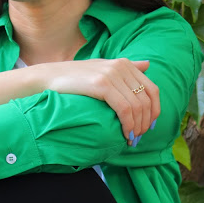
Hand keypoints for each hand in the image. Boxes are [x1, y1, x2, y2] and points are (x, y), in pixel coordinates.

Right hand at [38, 58, 159, 143]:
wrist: (49, 77)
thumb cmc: (75, 77)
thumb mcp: (102, 68)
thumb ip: (126, 67)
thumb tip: (148, 64)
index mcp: (124, 63)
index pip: (152, 89)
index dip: (154, 110)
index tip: (149, 126)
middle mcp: (121, 67)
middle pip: (146, 100)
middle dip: (146, 122)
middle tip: (138, 137)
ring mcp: (112, 75)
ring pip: (137, 106)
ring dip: (138, 126)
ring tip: (131, 139)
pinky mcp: (102, 85)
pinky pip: (125, 109)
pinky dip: (128, 124)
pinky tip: (125, 134)